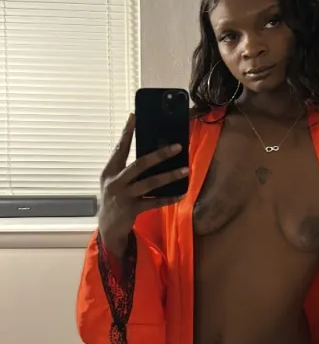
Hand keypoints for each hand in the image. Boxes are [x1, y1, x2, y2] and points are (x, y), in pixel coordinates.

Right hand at [98, 113, 187, 256]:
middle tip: (177, 146)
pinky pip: (154, 202)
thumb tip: (149, 153)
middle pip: (140, 164)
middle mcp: (116, 182)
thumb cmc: (114, 198)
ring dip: (170, 176)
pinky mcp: (132, 209)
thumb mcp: (114, 181)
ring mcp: (124, 196)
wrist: (108, 227)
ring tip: (186, 170)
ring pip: (150, 183)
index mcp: (110, 171)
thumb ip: (126, 168)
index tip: (134, 116)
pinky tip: (181, 194)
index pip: (120, 148)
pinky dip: (168, 198)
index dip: (127, 132)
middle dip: (159, 155)